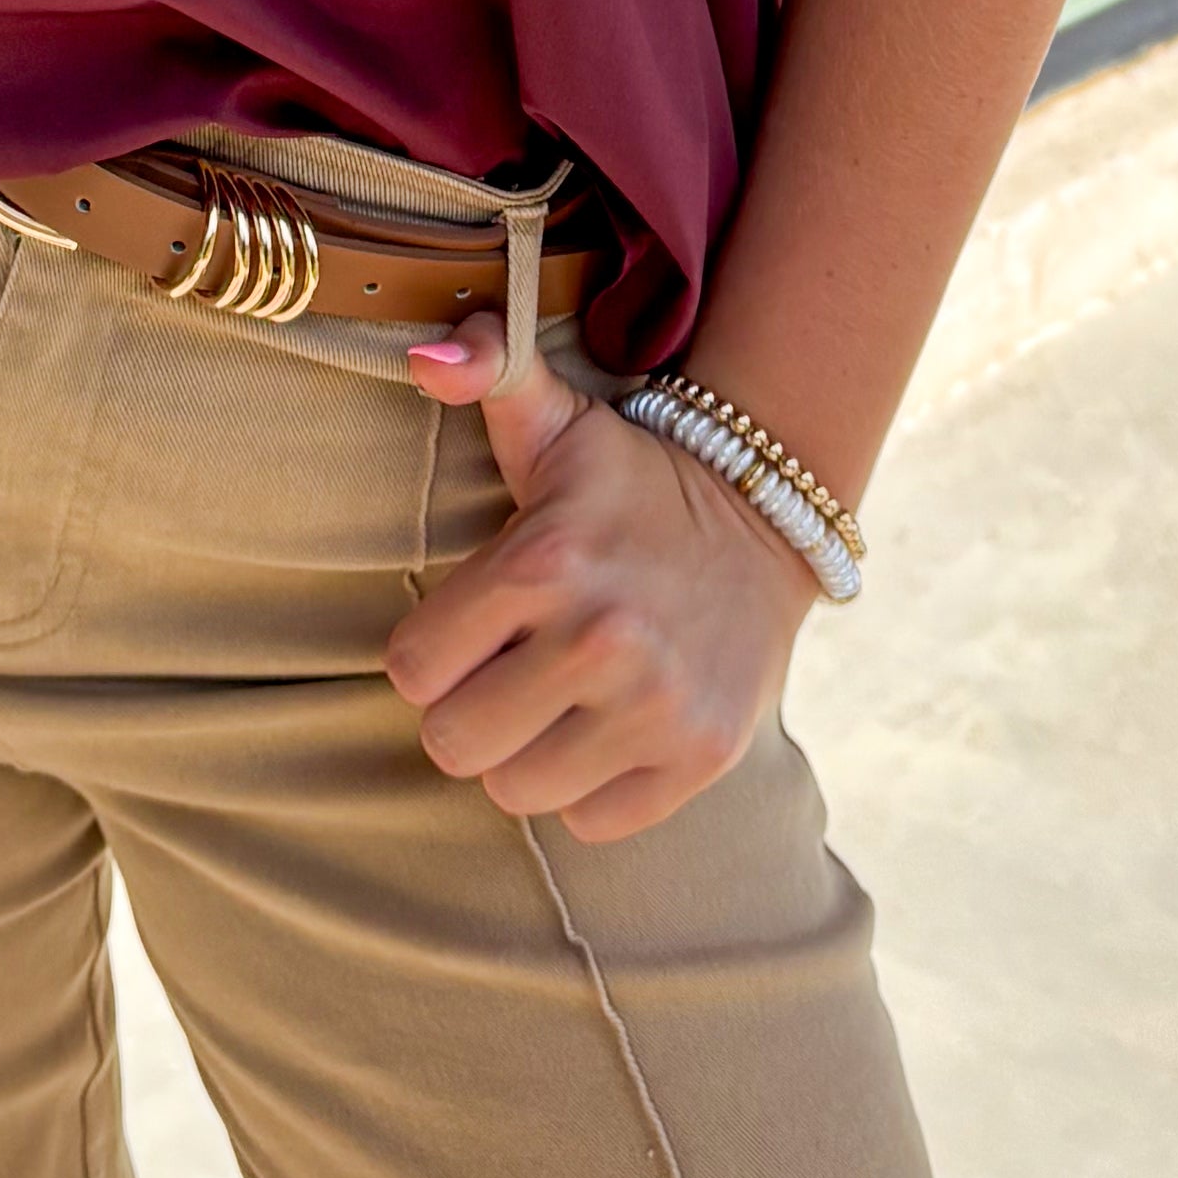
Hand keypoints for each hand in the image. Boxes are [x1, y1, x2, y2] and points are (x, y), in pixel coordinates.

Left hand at [384, 310, 820, 842]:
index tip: (469, 631)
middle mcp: (601, 637)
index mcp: (545, 561)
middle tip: (507, 672)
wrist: (766, 523)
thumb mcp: (557, 419)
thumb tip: (426, 355)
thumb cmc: (629, 482)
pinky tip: (608, 729)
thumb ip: (486, 375)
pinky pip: (592, 822)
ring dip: (524, 755)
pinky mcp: (701, 757)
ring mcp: (656, 705)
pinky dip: (591, 790)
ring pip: (515, 792)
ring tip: (555, 701)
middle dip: (468, 712)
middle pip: (452, 744)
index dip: (430, 655)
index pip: (411, 670)